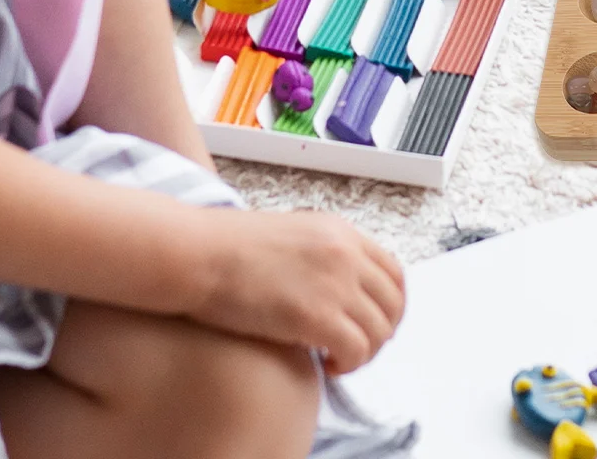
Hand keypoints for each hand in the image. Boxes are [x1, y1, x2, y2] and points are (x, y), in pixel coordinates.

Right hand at [187, 207, 404, 374]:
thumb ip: (324, 254)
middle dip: (381, 332)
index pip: (393, 272)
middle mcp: (348, 254)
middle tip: (356, 348)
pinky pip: (357, 349)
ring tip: (338, 360)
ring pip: (380, 330)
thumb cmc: (231, 249)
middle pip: (394, 303)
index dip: (389, 305)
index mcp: (343, 232)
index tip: (373, 323)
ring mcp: (336, 283)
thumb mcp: (294, 235)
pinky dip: (349, 363)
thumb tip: (336, 285)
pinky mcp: (317, 315)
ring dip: (365, 352)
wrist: (202, 254)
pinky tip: (326, 365)